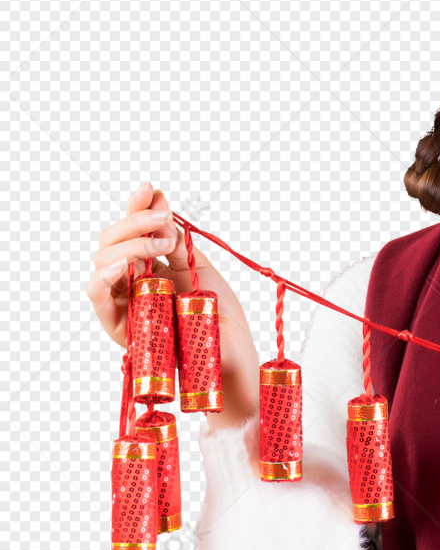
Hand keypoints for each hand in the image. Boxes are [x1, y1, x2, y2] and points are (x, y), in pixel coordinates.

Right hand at [86, 182, 260, 426]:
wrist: (231, 360)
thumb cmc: (221, 320)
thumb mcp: (201, 270)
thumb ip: (176, 242)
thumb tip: (159, 204)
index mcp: (151, 267)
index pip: (132, 230)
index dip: (137, 207)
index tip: (152, 189)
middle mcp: (132, 284)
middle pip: (111, 242)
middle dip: (135, 222)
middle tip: (165, 221)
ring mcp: (125, 305)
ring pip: (101, 264)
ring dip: (126, 244)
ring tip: (157, 244)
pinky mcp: (122, 330)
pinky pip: (98, 300)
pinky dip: (103, 279)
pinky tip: (122, 266)